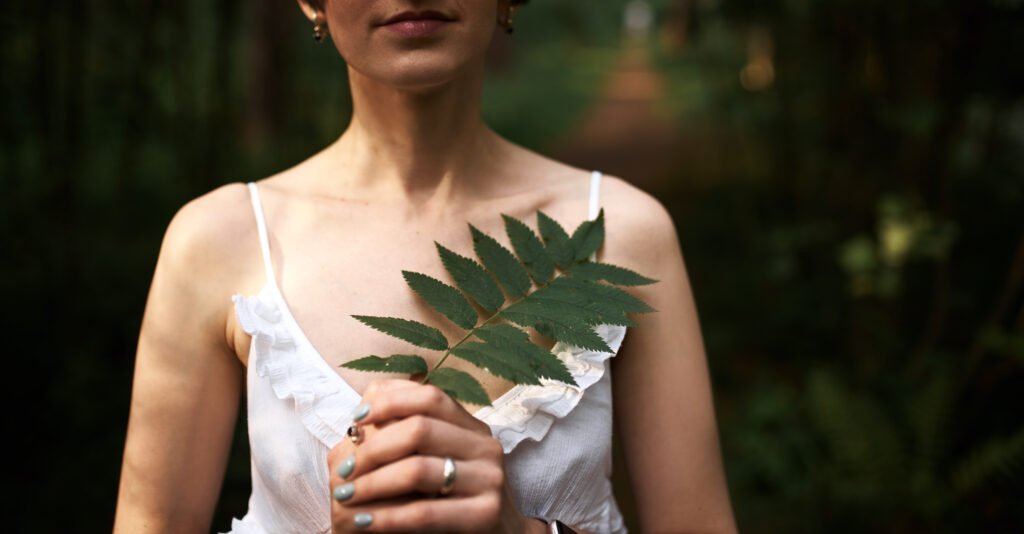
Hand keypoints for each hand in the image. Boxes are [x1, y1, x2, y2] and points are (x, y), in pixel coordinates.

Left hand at [327, 378, 545, 532]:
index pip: (430, 397)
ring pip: (418, 469)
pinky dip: (386, 517)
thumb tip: (364, 413)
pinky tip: (363, 521)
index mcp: (472, 427)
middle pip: (419, 429)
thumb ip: (406, 434)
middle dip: (373, 448)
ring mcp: (489, 479)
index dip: (390, 402)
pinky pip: (424, 512)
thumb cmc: (453, 499)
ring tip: (345, 495)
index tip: (356, 420)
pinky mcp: (485, 514)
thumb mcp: (435, 460)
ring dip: (372, 483)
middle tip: (343, 469)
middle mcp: (485, 446)